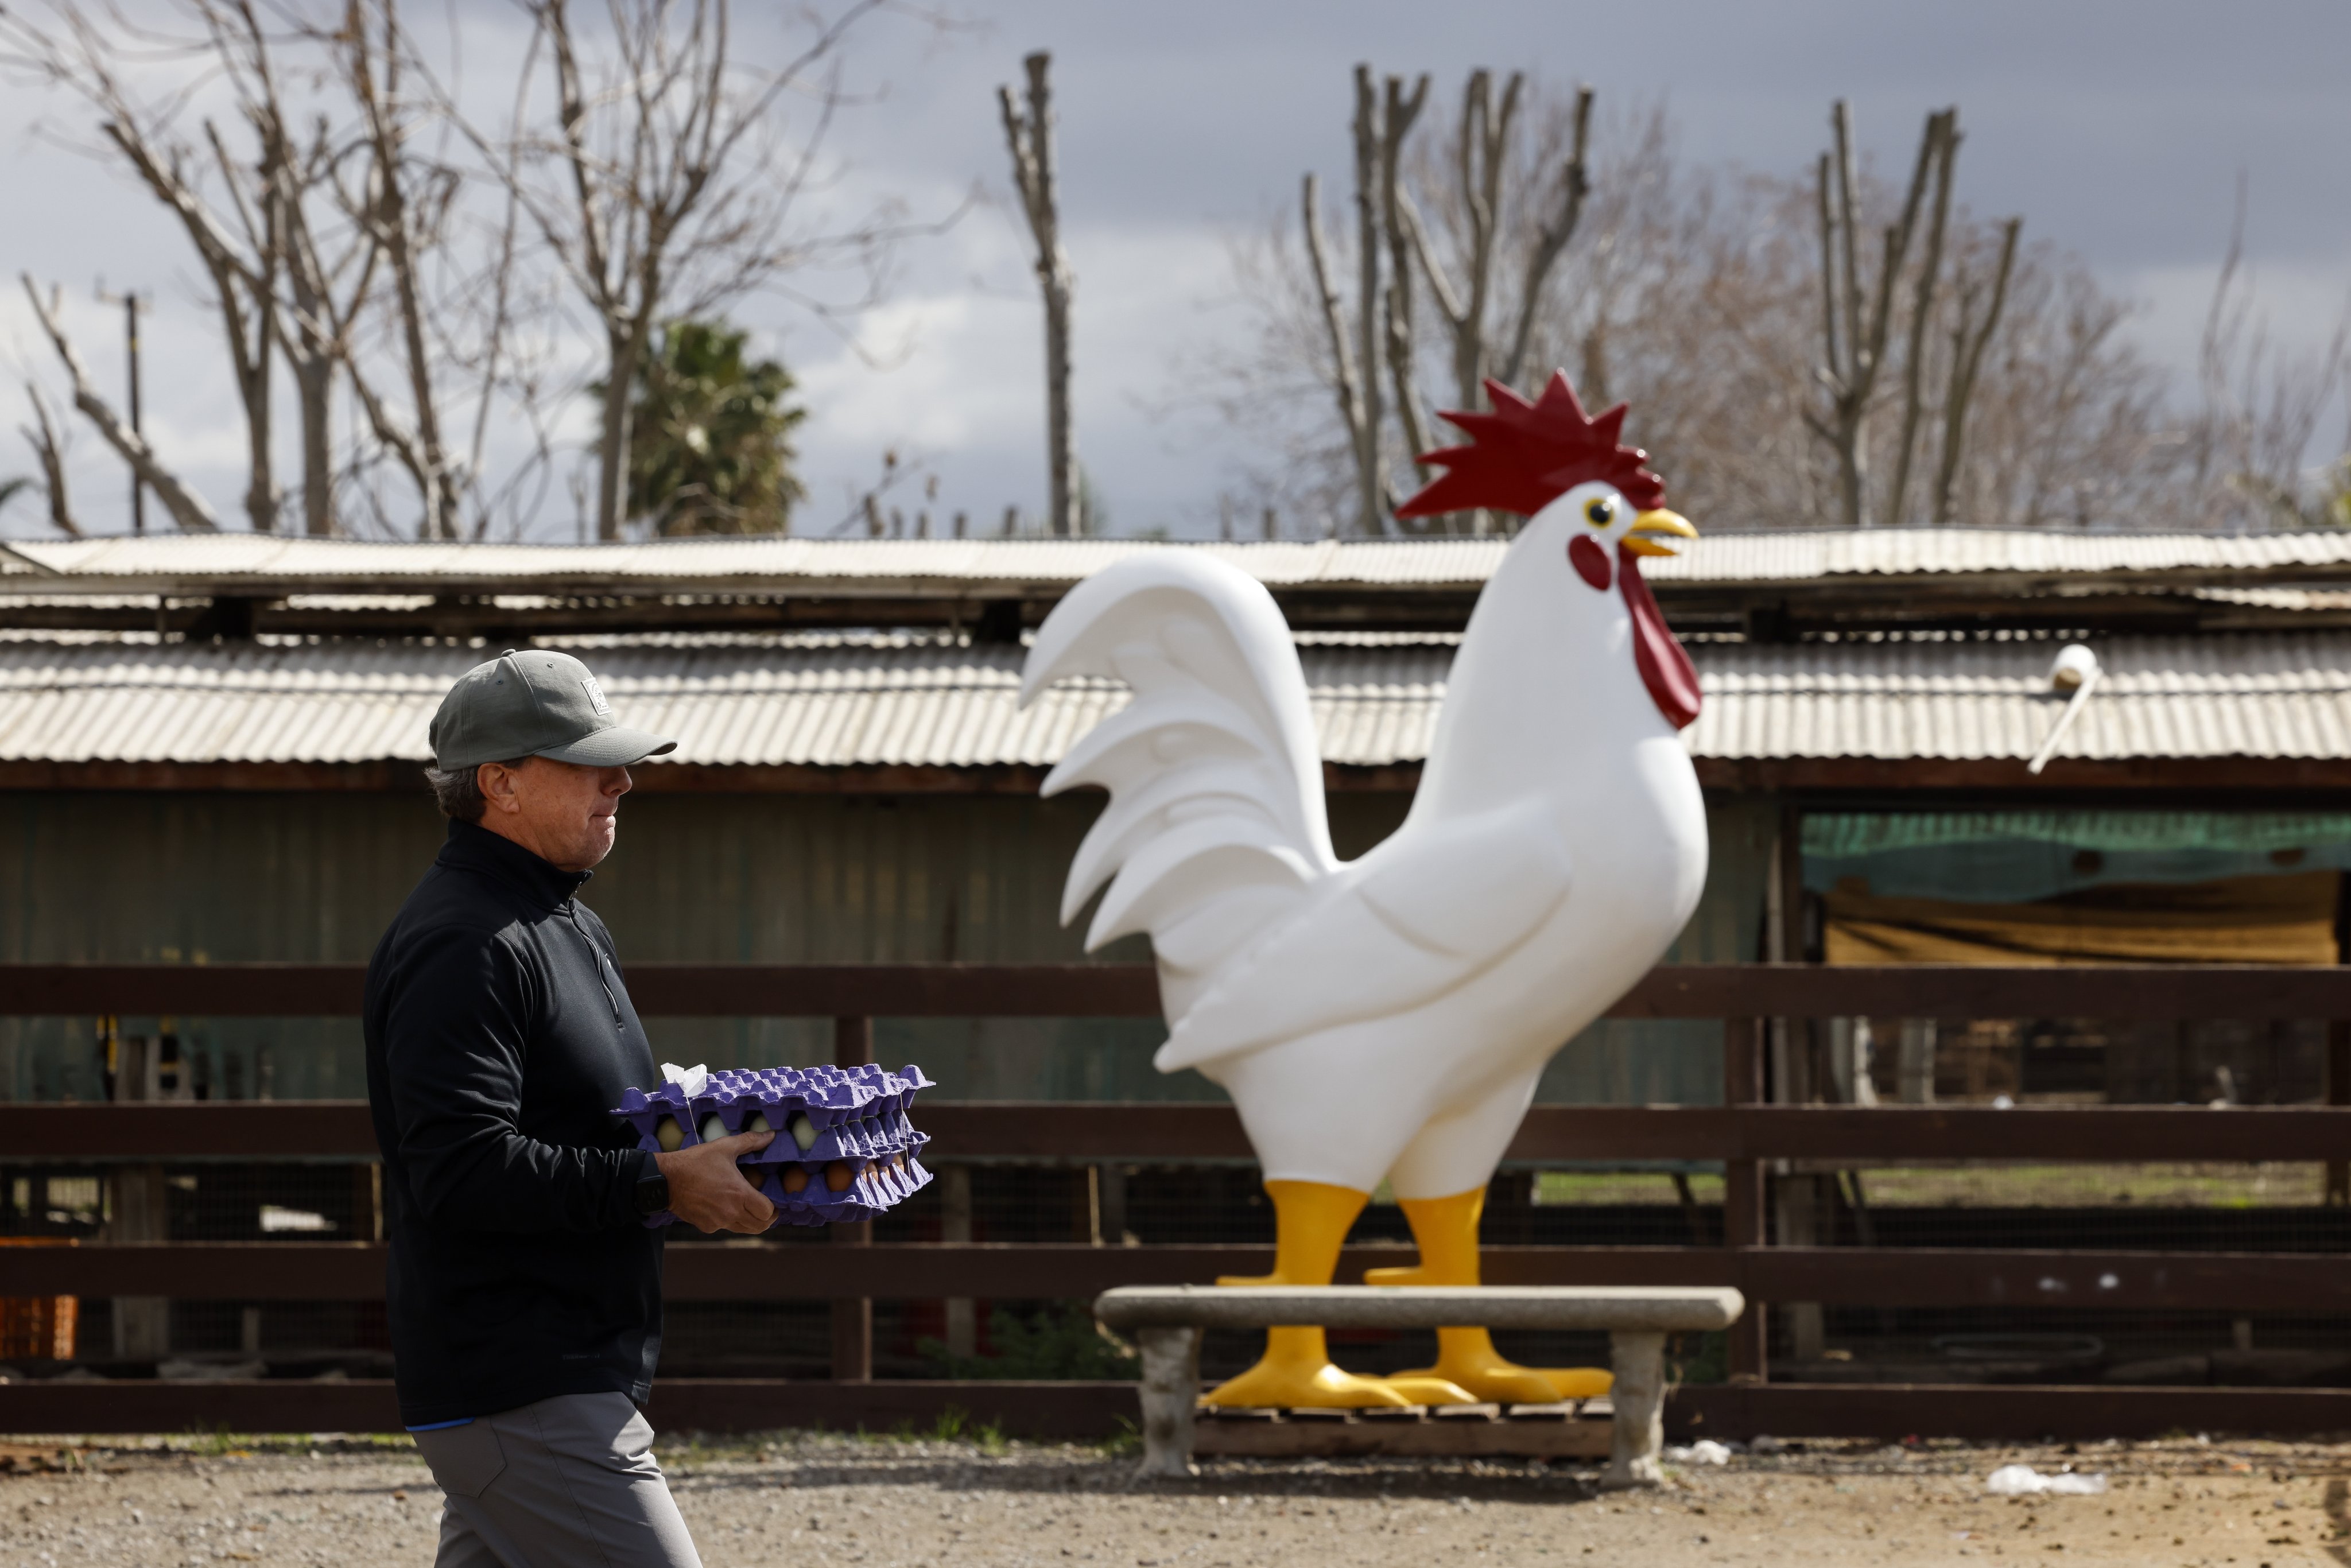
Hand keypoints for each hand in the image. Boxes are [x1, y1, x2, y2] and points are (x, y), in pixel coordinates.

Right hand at [655, 1130, 775, 1233]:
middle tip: (765, 1210)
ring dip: (749, 1222)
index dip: (773, 1209)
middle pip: (759, 1227)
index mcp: (739, 1194)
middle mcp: (731, 1212)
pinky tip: (723, 1207)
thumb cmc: (696, 1162)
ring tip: (748, 1209)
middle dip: (766, 1219)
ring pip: (743, 1229)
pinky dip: (728, 1220)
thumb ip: (750, 1141)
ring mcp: (718, 1222)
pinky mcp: (706, 1226)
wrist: (666, 1179)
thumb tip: (771, 1135)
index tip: (773, 1202)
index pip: (767, 1213)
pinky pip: (724, 1228)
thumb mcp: (724, 1147)